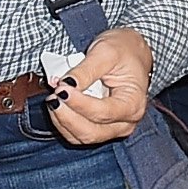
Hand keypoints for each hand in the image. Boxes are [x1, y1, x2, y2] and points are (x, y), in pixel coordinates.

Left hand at [49, 27, 152, 144]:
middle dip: (67, 115)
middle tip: (54, 94)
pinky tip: (58, 103)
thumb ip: (86, 70)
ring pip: (81, 137)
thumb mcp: (106, 52)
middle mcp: (125, 122)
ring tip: (54, 97)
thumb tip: (65, 84)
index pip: (103, 112)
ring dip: (62, 119)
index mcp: (133, 103)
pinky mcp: (99, 128)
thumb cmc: (124, 51)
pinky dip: (62, 121)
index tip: (61, 88)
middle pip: (91, 132)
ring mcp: (112, 128)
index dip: (79, 103)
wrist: (129, 53)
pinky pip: (76, 134)